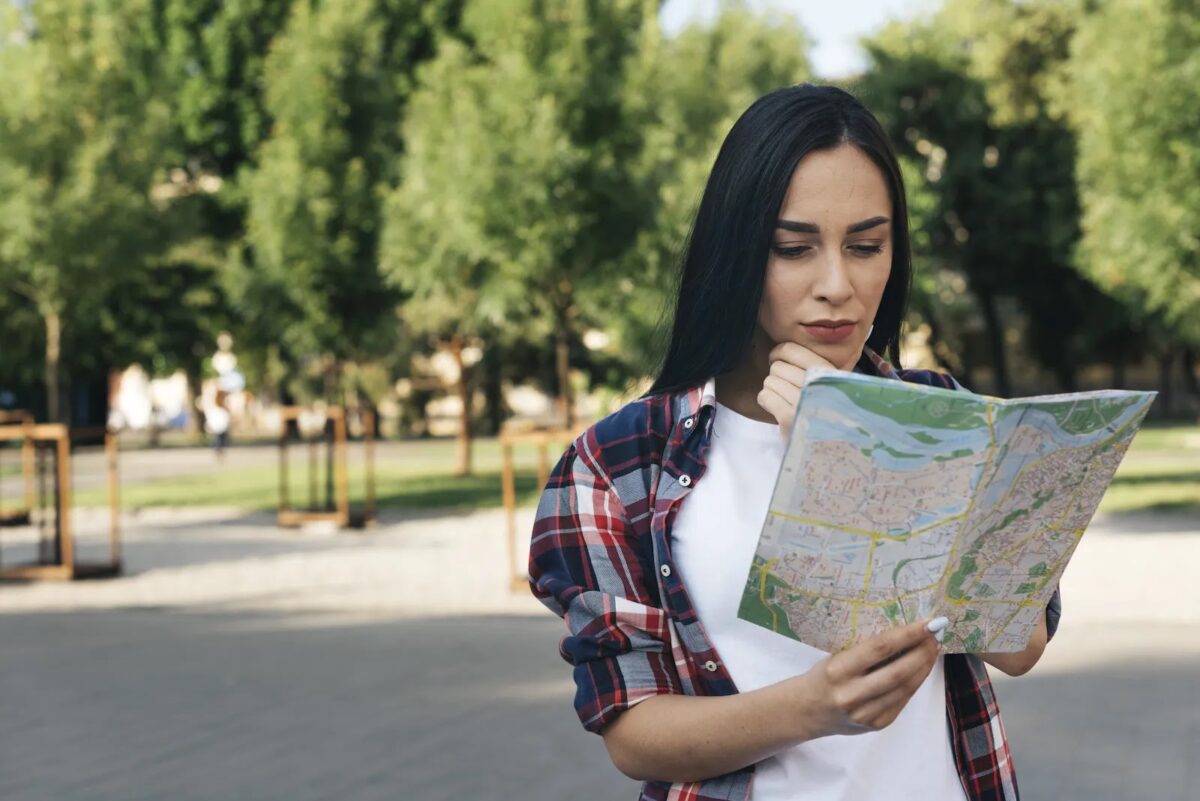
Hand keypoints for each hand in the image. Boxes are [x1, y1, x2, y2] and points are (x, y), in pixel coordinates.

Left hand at [756, 342, 837, 436]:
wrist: (833, 451)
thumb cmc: (828, 416)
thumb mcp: (830, 386)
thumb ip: (812, 368)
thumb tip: (779, 351)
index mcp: (830, 373)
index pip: (793, 350)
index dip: (779, 353)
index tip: (777, 359)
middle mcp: (818, 385)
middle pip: (778, 367)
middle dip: (777, 377)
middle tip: (785, 389)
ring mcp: (803, 401)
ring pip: (770, 381)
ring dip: (772, 391)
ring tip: (785, 402)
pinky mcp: (788, 418)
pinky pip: (765, 396)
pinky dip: (767, 401)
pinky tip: (778, 409)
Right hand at [796, 618, 944, 737]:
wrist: (806, 711)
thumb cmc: (823, 676)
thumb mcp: (835, 658)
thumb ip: (866, 653)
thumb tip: (906, 635)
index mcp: (838, 670)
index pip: (880, 648)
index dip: (908, 635)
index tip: (928, 624)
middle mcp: (851, 694)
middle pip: (898, 671)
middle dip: (922, 652)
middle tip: (936, 636)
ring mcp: (865, 713)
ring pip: (905, 688)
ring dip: (923, 667)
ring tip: (932, 651)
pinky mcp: (876, 724)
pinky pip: (901, 701)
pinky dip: (914, 684)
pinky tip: (919, 671)